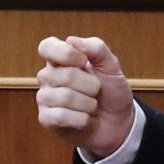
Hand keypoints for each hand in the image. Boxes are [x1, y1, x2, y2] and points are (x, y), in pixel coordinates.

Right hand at [35, 35, 135, 159]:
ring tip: (92, 106)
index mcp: (60, 59)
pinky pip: (61, 116)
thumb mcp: (111, 66)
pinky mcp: (46, 119)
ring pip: (65, 97)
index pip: (47, 47)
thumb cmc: (111, 92)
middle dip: (91, 85)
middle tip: (96, 91)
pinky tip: (85, 120)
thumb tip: (71, 40)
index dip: (67, 54)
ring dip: (89, 104)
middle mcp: (48, 76)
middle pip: (65, 75)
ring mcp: (45, 98)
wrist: (118, 123)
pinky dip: (82, 119)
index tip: (84, 62)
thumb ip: (96, 48)